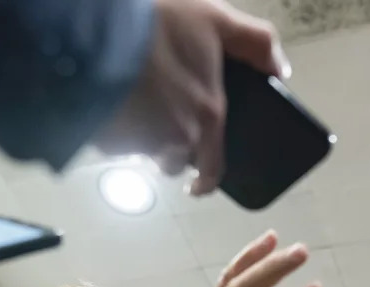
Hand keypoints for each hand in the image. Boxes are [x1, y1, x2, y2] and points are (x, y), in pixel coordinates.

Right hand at [93, 0, 289, 194]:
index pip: (213, 170)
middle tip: (160, 117)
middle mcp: (176, 136)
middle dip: (169, 148)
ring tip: (133, 102)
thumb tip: (280, 68)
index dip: (208, 181)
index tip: (199, 185)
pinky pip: (111, 141)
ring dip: (141, 137)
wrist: (89, 27)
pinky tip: (108, 98)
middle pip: (174, 160)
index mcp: (207, 117)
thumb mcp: (215, 18)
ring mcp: (137, 140)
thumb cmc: (155, 22)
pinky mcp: (102, 135)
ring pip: (143, 151)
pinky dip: (112, 126)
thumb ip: (254, 42)